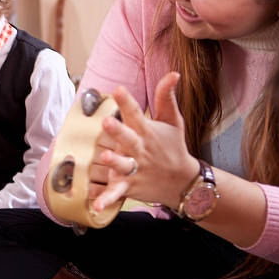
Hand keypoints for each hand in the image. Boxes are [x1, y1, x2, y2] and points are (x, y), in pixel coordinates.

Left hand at [91, 73, 200, 211]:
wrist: (182, 181)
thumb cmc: (173, 147)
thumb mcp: (173, 121)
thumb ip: (166, 97)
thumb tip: (173, 73)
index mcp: (147, 132)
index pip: (136, 114)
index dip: (127, 101)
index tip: (117, 89)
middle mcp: (140, 151)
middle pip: (128, 139)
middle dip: (119, 131)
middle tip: (108, 121)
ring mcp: (135, 170)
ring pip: (122, 166)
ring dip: (114, 162)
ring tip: (105, 157)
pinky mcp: (130, 187)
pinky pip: (116, 194)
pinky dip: (106, 200)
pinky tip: (95, 205)